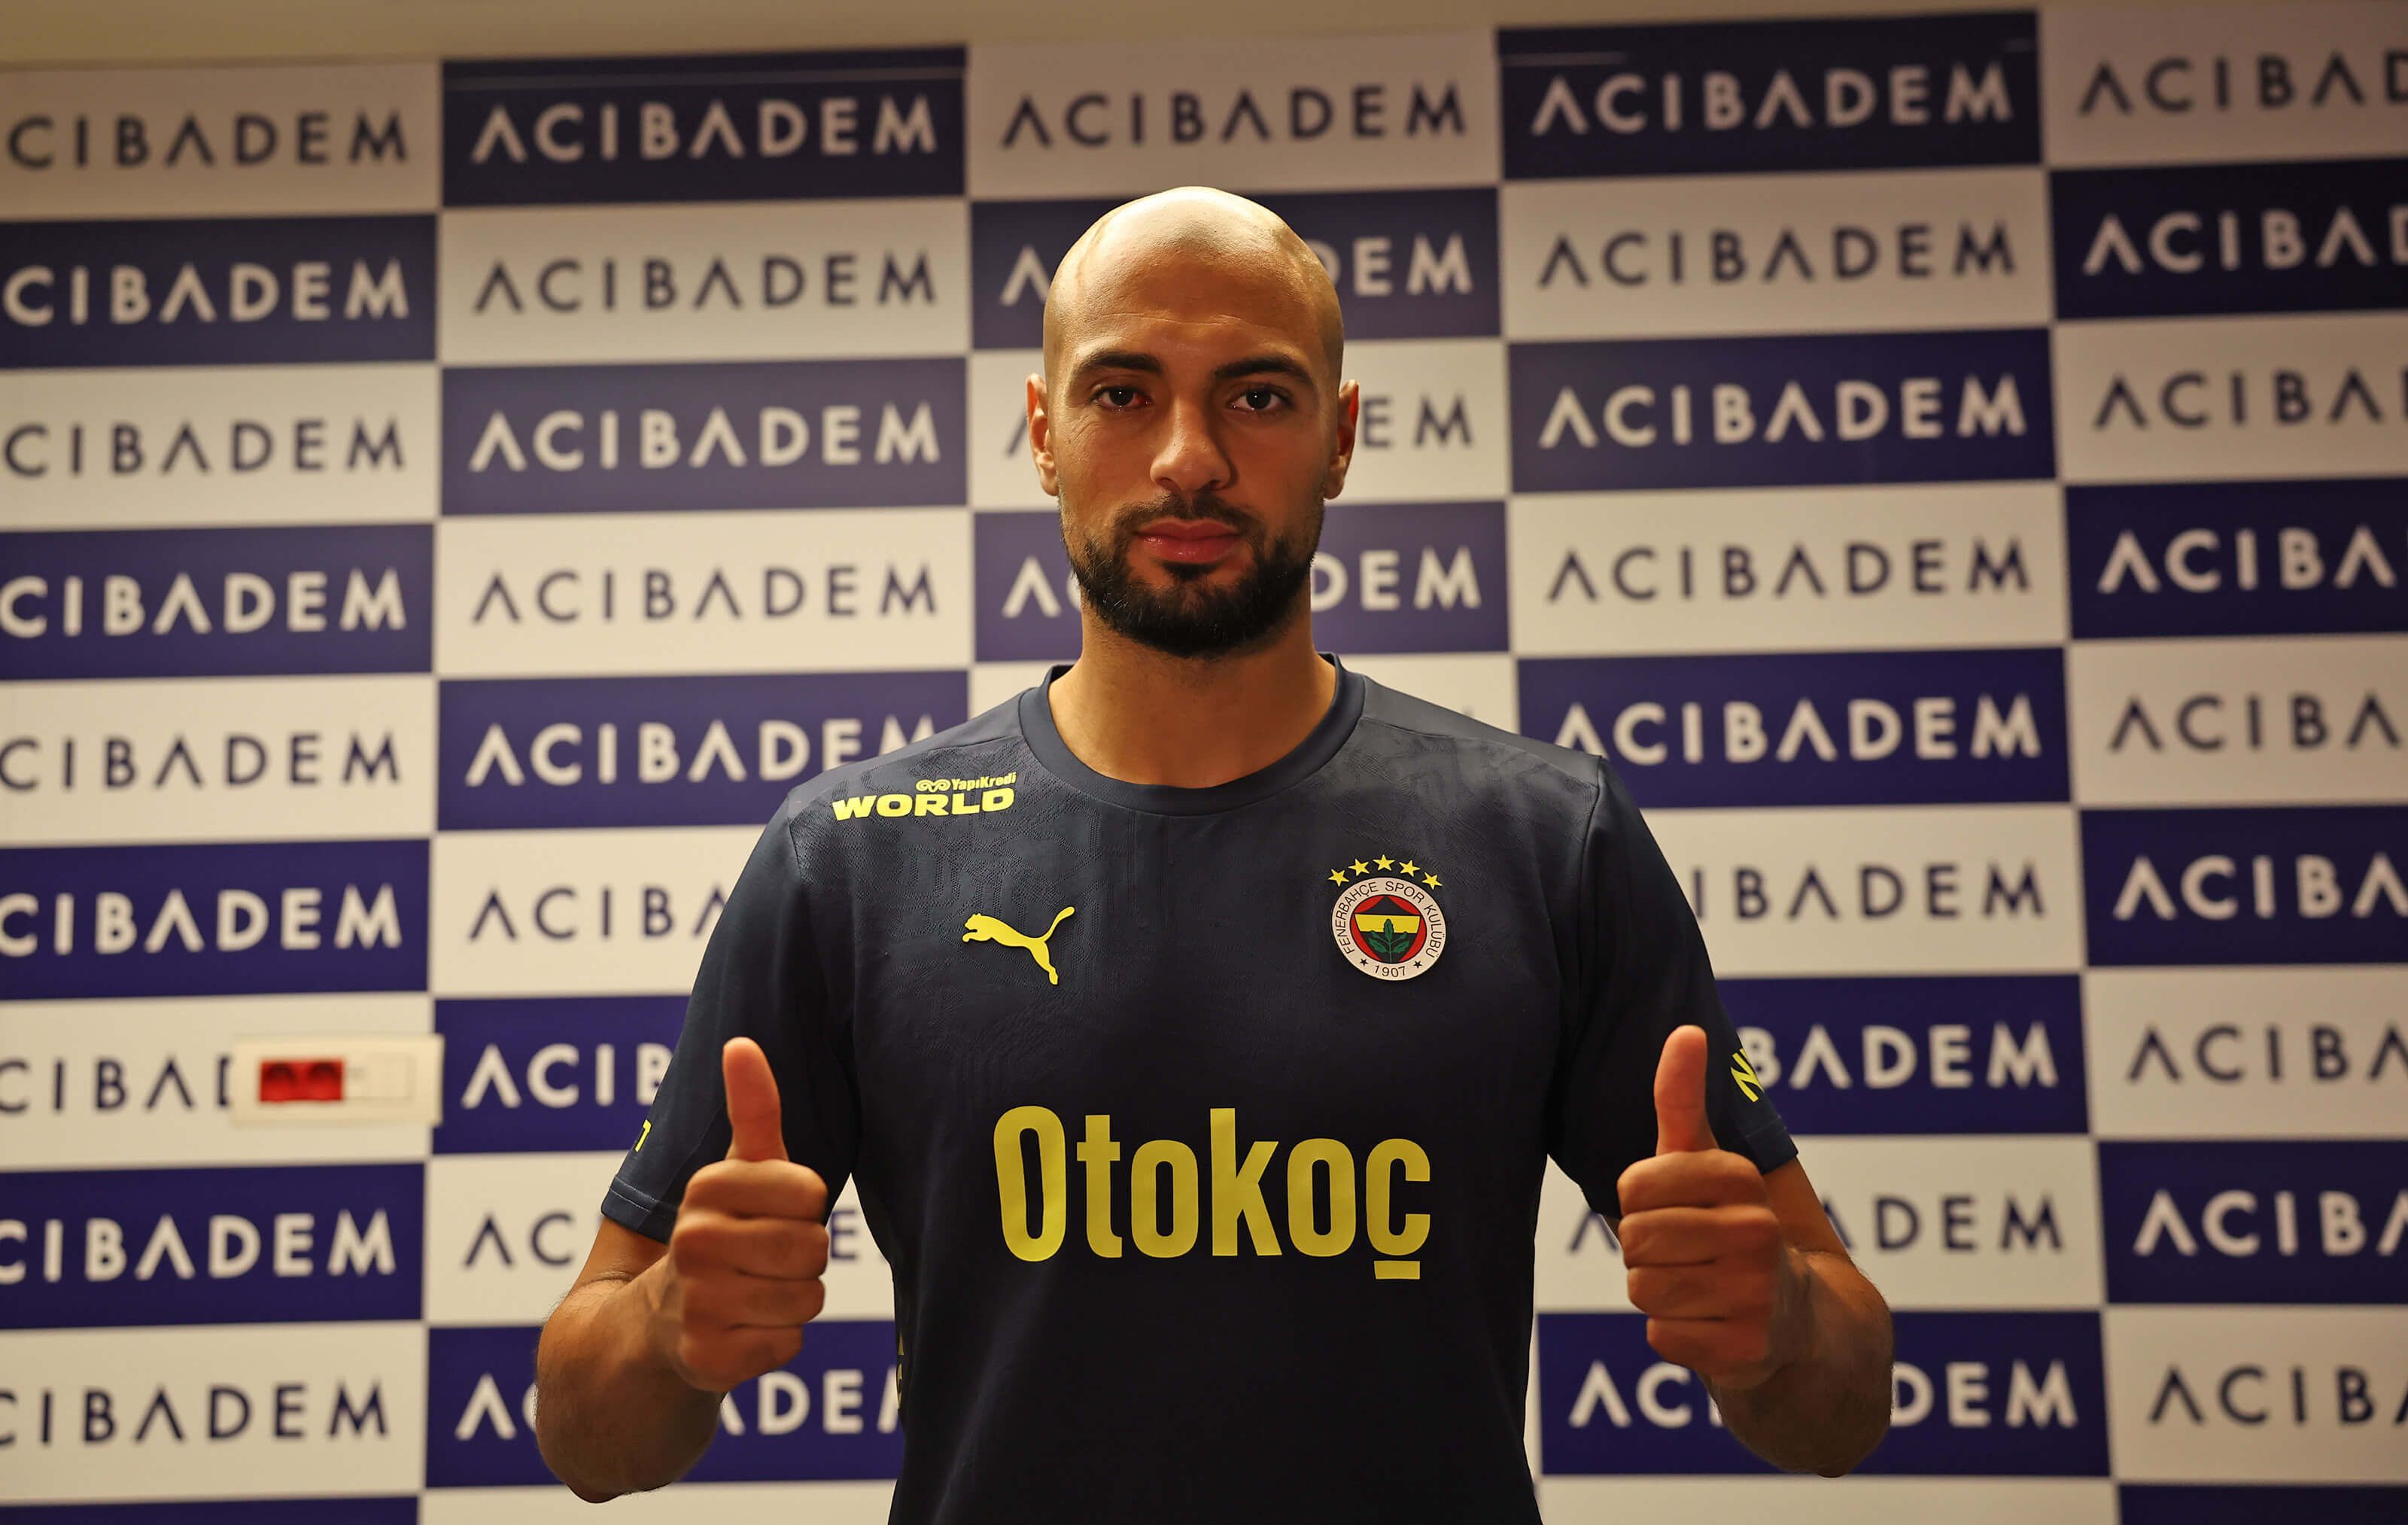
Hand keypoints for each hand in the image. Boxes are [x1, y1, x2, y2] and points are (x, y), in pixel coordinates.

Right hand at [650, 1036, 831, 1393]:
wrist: (656, 1323)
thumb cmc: (721, 1233)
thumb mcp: (737, 1169)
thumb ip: (751, 1108)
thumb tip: (742, 1042)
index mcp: (706, 1189)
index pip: (809, 1192)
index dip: (803, 1208)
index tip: (771, 1213)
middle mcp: (693, 1244)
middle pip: (813, 1248)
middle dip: (804, 1257)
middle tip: (765, 1260)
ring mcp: (696, 1305)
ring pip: (807, 1299)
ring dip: (792, 1301)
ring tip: (752, 1294)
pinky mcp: (707, 1360)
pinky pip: (789, 1346)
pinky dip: (777, 1343)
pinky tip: (742, 1332)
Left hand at [1614, 1024, 1800, 1391]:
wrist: (1802, 1320)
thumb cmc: (1734, 1228)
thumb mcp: (1708, 1161)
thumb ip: (1683, 1099)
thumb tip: (1686, 1030)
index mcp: (1741, 1179)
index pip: (1633, 1186)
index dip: (1641, 1202)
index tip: (1677, 1208)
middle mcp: (1756, 1234)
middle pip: (1634, 1239)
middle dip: (1648, 1250)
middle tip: (1689, 1252)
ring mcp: (1755, 1296)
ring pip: (1643, 1289)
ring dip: (1659, 1292)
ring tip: (1701, 1285)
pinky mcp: (1746, 1352)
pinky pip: (1661, 1337)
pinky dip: (1675, 1335)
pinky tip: (1711, 1324)